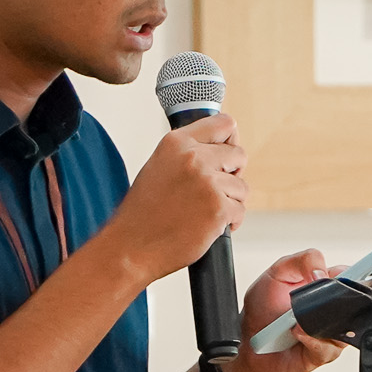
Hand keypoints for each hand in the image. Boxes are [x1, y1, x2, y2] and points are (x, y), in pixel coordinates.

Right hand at [108, 114, 247, 281]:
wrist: (130, 247)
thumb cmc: (143, 214)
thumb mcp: (159, 167)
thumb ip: (187, 153)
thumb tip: (221, 149)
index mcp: (176, 143)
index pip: (223, 123)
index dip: (230, 140)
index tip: (228, 156)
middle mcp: (192, 157)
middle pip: (239, 154)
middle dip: (232, 174)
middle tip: (215, 191)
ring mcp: (207, 182)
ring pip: (241, 186)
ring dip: (230, 202)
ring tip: (204, 213)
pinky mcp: (217, 208)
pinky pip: (240, 210)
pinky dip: (229, 222)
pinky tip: (208, 227)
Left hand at [223, 248, 371, 371]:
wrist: (249, 339)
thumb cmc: (266, 304)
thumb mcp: (278, 272)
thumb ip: (302, 260)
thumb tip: (323, 274)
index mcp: (334, 285)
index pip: (366, 276)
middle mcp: (341, 310)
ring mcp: (336, 333)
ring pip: (352, 327)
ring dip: (334, 318)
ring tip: (311, 312)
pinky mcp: (324, 354)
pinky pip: (327, 347)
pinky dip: (311, 338)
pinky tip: (296, 331)